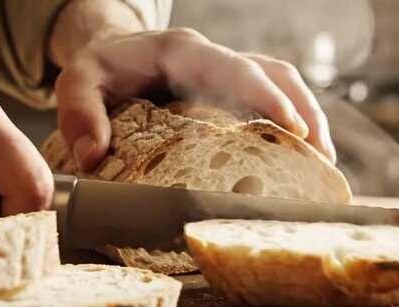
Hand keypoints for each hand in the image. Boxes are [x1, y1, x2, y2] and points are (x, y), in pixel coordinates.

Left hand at [48, 3, 335, 170]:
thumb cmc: (99, 68)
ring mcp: (224, 72)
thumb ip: (80, 112)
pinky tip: (298, 157)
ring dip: (307, 117)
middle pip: (273, 72)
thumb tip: (94, 156)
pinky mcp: (229, 88)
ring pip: (281, 82)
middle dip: (303, 111)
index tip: (293, 128)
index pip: (234, 67)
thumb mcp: (77, 82)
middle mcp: (211, 58)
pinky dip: (291, 122)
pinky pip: (270, 97)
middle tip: (320, 159)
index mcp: (182, 50)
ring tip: (321, 164)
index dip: (266, 95)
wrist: (110, 51)